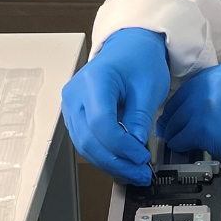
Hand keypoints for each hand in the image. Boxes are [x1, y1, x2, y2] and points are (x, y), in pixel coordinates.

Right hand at [62, 28, 169, 185]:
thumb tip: (136, 145)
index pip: (100, 123)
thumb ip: (140, 116)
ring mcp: (71, 106)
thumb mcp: (149, 85)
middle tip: (141, 173)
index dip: (120, 146)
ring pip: (85, 146)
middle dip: (116, 161)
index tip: (141, 157)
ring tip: (135, 173)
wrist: (130, 46)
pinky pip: (87, 141)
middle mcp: (75, 95)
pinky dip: (105, 154)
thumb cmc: (140, 59)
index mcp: (94, 81)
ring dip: (110, 163)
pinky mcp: (76, 115)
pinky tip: (124, 162)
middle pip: (89, 139)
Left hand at [155, 61, 220, 165]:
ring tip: (176, 139)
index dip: (185, 100)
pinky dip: (179, 144)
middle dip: (173, 116)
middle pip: (180, 100)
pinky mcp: (201, 126)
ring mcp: (204, 103)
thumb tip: (208, 105)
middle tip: (169, 126)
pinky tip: (184, 147)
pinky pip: (180, 136)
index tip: (180, 109)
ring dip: (175, 131)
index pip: (193, 84)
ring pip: (176, 119)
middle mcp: (212, 82)